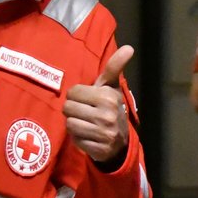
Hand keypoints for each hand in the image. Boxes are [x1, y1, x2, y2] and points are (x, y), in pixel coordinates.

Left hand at [64, 46, 133, 166]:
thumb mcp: (111, 86)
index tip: (86, 100)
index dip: (76, 96)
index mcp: (108, 97)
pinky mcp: (98, 149)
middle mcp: (106, 115)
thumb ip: (114, 66)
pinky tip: (88, 136)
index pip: (72, 92)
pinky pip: (74, 140)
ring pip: (69, 124)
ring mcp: (102, 134)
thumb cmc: (111, 107)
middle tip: (84, 112)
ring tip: (85, 123)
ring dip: (74, 124)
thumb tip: (129, 47)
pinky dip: (78, 138)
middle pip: (68, 108)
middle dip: (73, 110)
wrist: (121, 140)